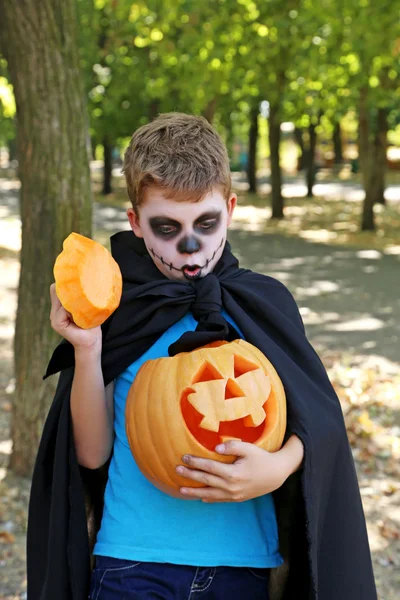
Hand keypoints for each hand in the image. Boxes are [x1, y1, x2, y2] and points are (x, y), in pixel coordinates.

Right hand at [49, 283, 101, 351]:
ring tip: (82, 311)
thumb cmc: (92, 322)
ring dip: (73, 302)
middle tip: (83, 300)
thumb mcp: (86, 306)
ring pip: (60, 300)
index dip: (67, 285)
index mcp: (59, 305)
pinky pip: (62, 311)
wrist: (92, 341)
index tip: (79, 286)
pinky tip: (79, 317)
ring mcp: (53, 317)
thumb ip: (80, 296)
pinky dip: (72, 311)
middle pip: (56, 291)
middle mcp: (54, 310)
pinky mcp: (56, 323)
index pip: (56, 287)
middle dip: (69, 292)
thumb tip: (83, 279)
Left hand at [175, 440, 295, 502]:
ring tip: (180, 489)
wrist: (277, 475)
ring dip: (194, 491)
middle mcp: (231, 487)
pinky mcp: (237, 499)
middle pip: (206, 481)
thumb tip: (215, 448)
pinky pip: (219, 500)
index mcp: (233, 473)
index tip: (184, 457)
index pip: (209, 467)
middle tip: (176, 470)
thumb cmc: (262, 458)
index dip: (195, 462)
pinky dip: (208, 498)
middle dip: (190, 475)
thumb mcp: (248, 448)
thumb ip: (232, 446)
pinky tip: (200, 497)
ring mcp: (234, 495)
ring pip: (209, 494)